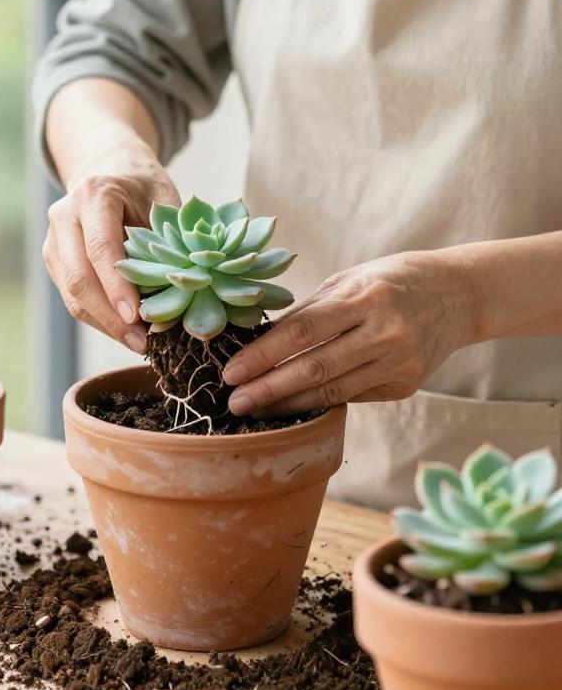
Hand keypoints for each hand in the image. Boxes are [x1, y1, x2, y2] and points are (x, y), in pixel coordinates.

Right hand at [42, 139, 180, 351]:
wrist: (109, 167)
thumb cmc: (143, 185)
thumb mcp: (164, 198)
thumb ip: (170, 237)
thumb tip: (185, 288)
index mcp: (94, 194)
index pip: (100, 247)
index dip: (117, 286)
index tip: (137, 318)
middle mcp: (65, 215)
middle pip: (78, 277)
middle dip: (109, 317)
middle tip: (142, 343)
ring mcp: (54, 240)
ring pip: (71, 294)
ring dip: (104, 324)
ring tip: (138, 343)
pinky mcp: (54, 260)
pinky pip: (72, 297)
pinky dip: (99, 318)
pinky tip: (125, 330)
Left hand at [222, 249, 481, 415]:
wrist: (457, 295)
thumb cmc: (392, 280)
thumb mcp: (351, 279)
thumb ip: (310, 309)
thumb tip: (260, 339)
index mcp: (366, 297)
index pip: (303, 331)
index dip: (263, 355)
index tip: (231, 371)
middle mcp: (385, 332)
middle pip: (314, 368)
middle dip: (268, 389)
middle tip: (234, 402)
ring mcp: (398, 362)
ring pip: (332, 392)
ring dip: (289, 404)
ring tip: (256, 410)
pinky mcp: (405, 385)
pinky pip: (353, 396)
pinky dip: (321, 401)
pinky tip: (294, 405)